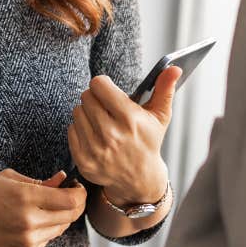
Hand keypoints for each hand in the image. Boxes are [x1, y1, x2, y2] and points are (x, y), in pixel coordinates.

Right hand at [0, 169, 86, 246]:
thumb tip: (63, 180)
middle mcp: (30, 222)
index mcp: (26, 198)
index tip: (77, 187)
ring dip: (59, 218)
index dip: (80, 193)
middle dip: (75, 204)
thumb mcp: (8, 179)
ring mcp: (29, 241)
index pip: (70, 200)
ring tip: (42, 209)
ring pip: (61, 229)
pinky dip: (45, 231)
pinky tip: (29, 224)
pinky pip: (47, 241)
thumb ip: (39, 180)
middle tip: (68, 196)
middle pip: (71, 216)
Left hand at [68, 66, 178, 205]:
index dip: (103, 85)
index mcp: (130, 119)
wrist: (139, 178)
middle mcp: (111, 135)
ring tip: (101, 122)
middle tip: (105, 107)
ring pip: (77, 111)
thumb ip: (164, 89)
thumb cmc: (148, 141)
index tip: (109, 91)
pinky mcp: (83, 160)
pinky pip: (71, 129)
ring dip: (87, 113)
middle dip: (95, 98)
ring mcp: (96, 149)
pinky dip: (80, 129)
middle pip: (86, 96)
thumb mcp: (159, 116)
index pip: (99, 85)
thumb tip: (174, 68)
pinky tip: (94, 135)